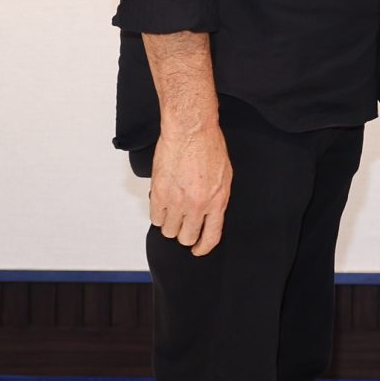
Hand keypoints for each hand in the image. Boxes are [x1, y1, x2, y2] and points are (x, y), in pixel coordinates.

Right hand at [150, 124, 231, 255]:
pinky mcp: (159, 193)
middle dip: (185, 234)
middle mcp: (197, 205)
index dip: (202, 248)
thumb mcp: (225, 177)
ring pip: (168, 230)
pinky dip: (158, 214)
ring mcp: (177, 201)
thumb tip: (211, 215)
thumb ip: (217, 199)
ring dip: (170, 224)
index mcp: (217, 202)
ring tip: (173, 211)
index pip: (210, 237)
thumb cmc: (209, 147)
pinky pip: (155, 217)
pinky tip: (163, 205)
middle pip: (186, 237)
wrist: (190, 130)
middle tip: (183, 225)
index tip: (197, 250)